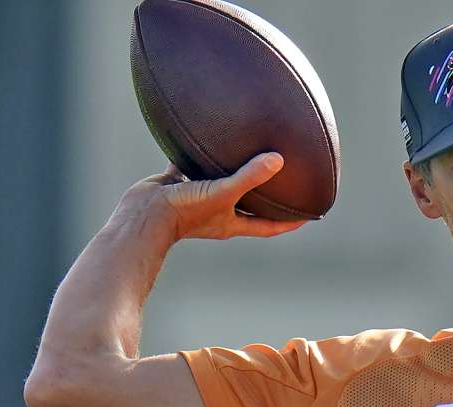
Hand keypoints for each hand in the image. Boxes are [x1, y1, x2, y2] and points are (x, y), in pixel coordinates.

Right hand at [108, 152, 305, 242]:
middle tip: (284, 178)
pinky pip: (192, 165)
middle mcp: (217, 212)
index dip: (289, 222)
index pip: (268, 226)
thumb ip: (249, 177)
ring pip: (221, 182)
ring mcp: (198, 198)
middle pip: (248, 204)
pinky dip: (199, 153)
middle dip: (264, 194)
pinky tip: (206, 134)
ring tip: (249, 150)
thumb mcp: (223, 193)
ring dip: (233, 170)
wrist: (143, 215)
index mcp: (231, 222)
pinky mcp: (178, 184)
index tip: (309, 213)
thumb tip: (278, 160)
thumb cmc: (185, 212)